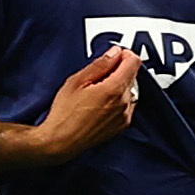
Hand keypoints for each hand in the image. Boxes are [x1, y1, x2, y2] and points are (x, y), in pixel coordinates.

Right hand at [27, 46, 141, 160]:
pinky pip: (128, 105)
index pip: (134, 62)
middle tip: (99, 74)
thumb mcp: (77, 81)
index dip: (124, 54)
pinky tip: (101, 103)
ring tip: (97, 90)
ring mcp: (124, 116)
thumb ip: (100, 64)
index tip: (115, 55)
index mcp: (114, 89)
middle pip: (132, 76)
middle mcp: (124, 103)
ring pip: (131, 91)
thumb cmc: (65, 114)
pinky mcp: (122, 125)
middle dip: (119, 70)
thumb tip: (114, 53)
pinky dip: (119, 100)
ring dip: (119, 85)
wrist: (61, 141)